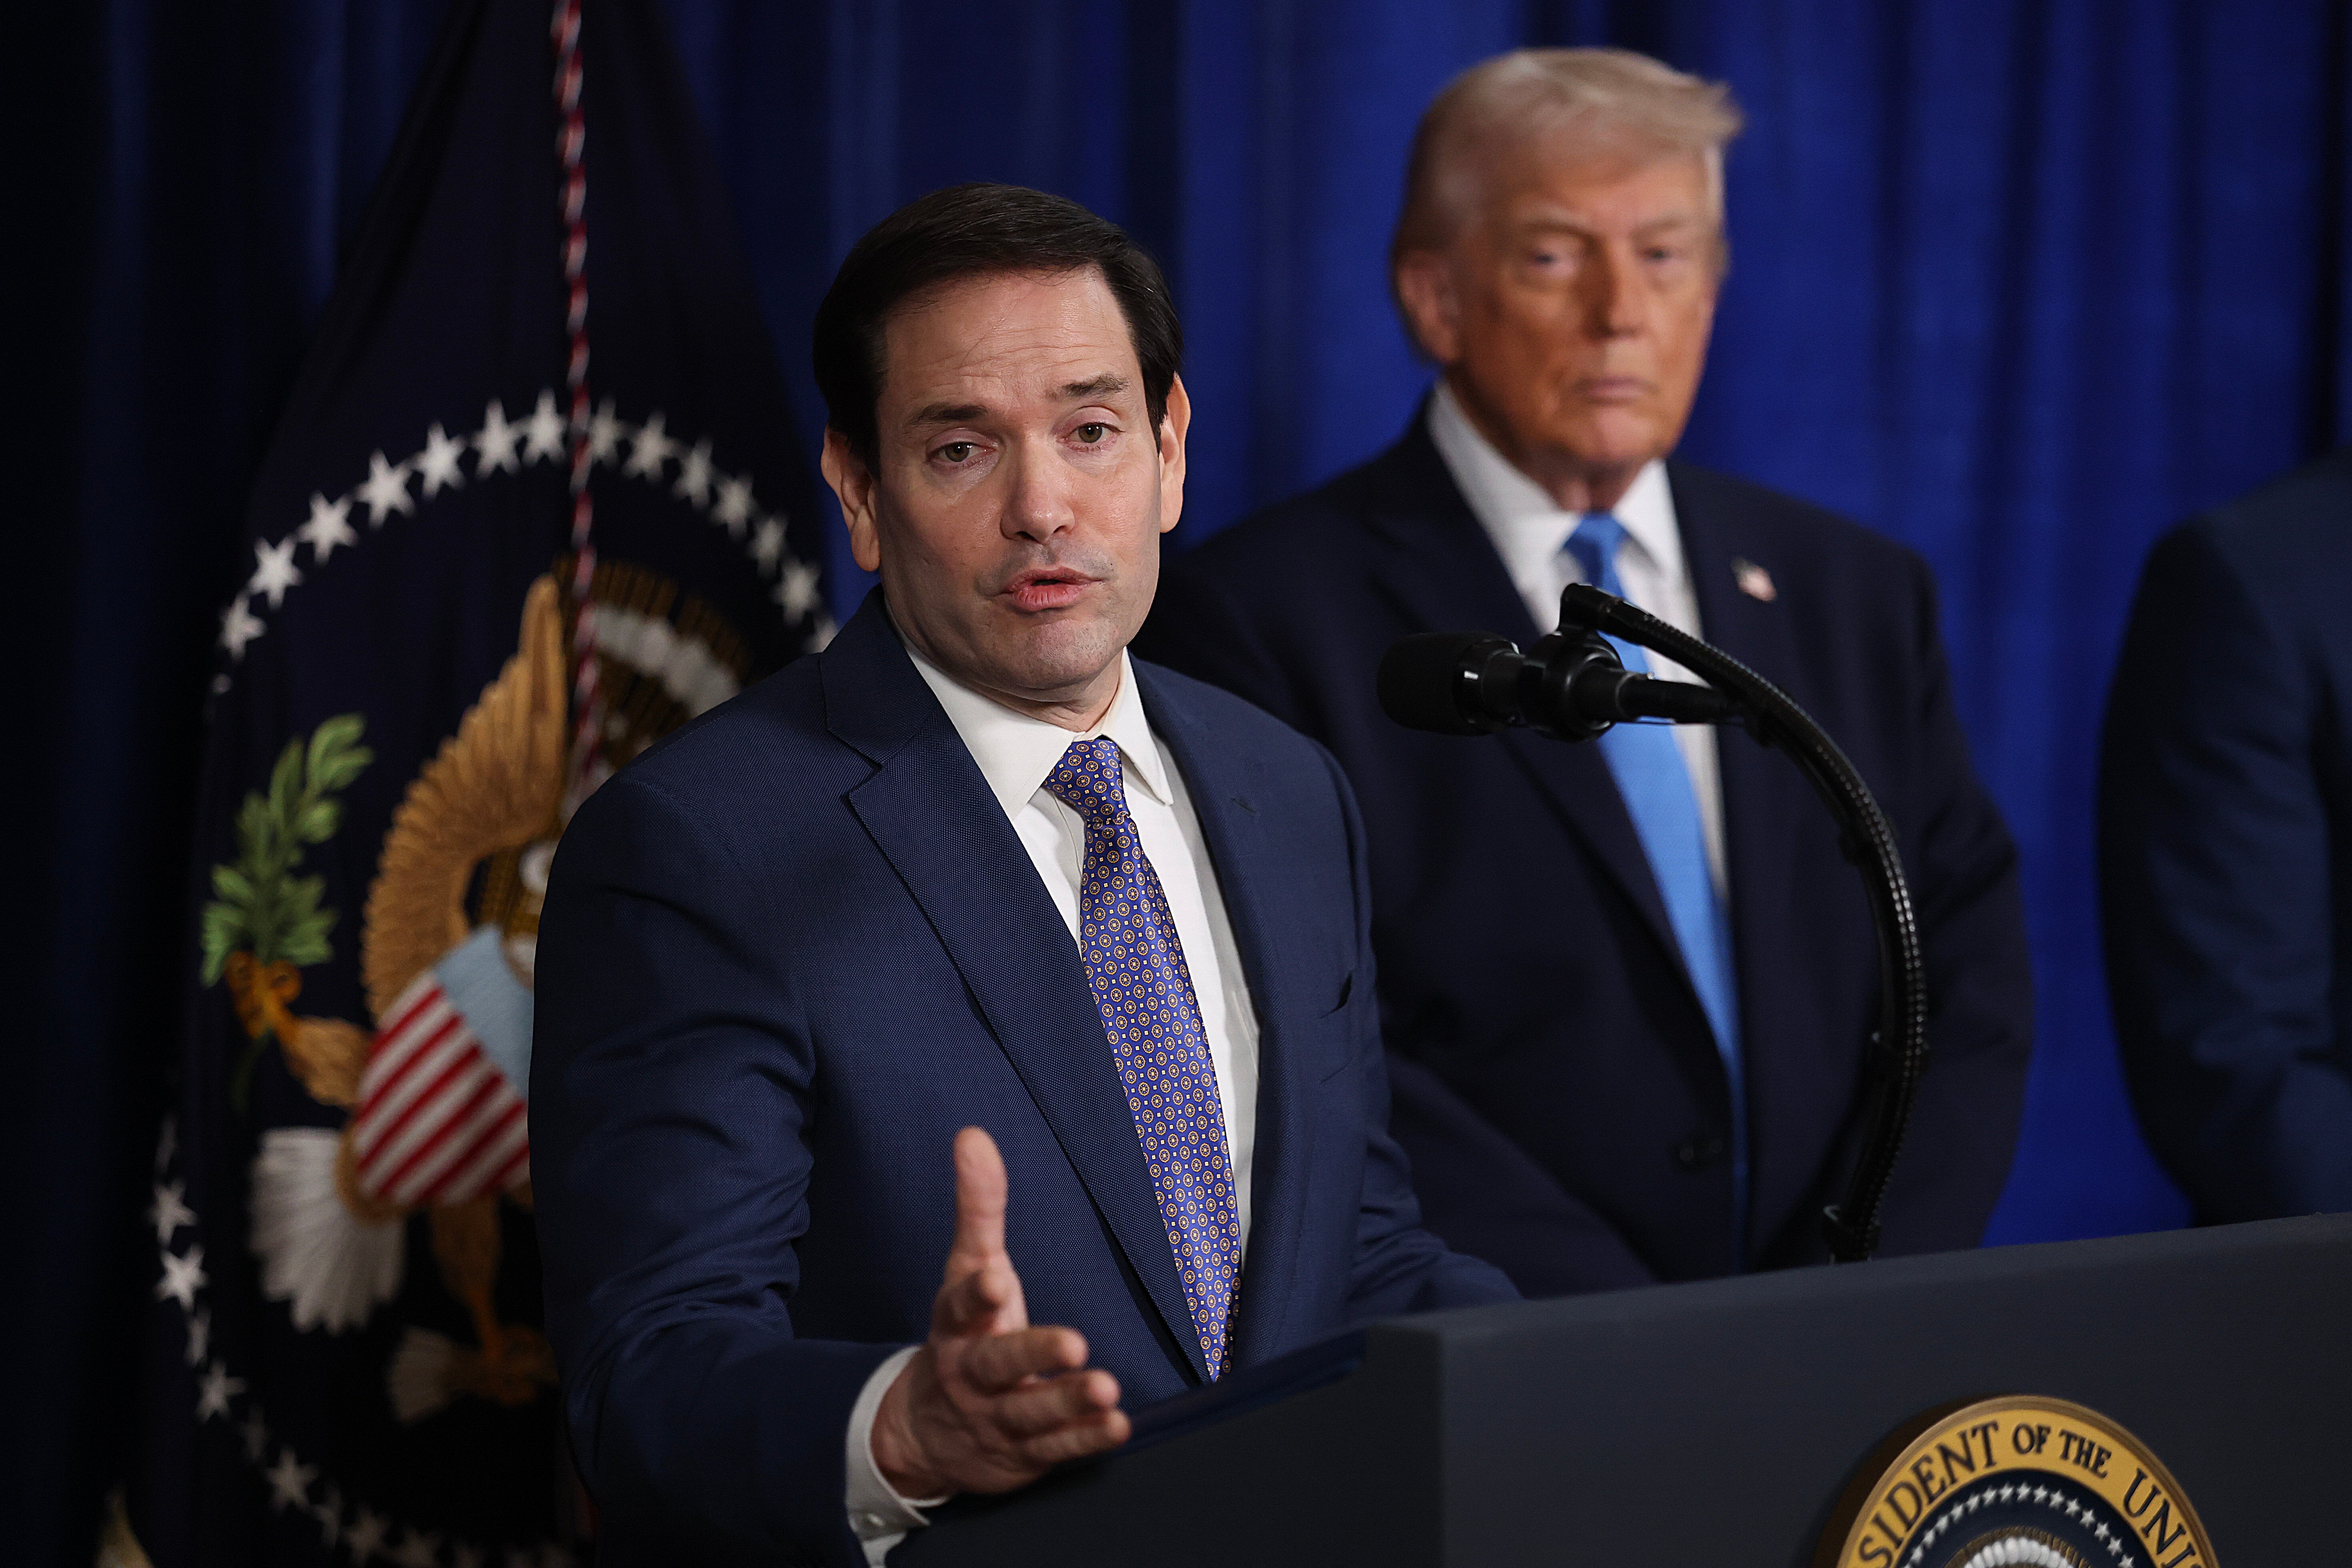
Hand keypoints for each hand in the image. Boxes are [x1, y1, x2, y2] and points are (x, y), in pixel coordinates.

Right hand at [869, 1127, 1130, 1498]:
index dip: (978, 1293)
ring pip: (1031, 1412)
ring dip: (1069, 1399)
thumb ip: (978, 1207)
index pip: (961, 1306)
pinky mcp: (1024, 1455)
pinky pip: (1056, 1449)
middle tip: (1074, 1343)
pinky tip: (1116, 1425)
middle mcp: (972, 1373)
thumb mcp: (968, 1268)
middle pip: (998, 1364)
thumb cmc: (964, 1333)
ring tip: (1106, 1387)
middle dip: (1033, 1353)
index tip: (997, 1279)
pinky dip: (1084, 1439)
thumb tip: (973, 1135)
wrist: (925, 1432)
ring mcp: (997, 1417)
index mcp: (957, 1325)